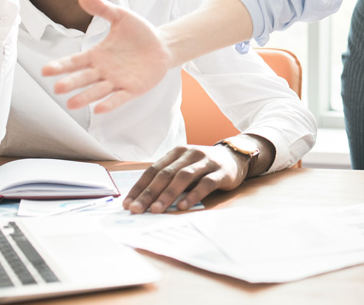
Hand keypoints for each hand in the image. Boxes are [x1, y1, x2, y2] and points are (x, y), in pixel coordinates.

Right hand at [42, 0, 173, 111]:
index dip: (61, 66)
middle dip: (71, 83)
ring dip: (86, 97)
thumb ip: (103, 9)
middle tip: (57, 88)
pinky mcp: (133, 89)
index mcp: (97, 55)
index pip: (75, 62)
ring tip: (72, 103)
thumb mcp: (121, 17)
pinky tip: (99, 109)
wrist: (162, 45)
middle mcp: (103, 71)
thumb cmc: (139, 32)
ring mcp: (117, 81)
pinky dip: (110, 103)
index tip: (45, 70)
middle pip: (83, 78)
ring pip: (98, 91)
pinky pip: (120, 98)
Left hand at [124, 144, 250, 213]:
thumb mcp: (184, 167)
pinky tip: (184, 206)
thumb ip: (168, 179)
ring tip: (156, 210)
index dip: (139, 187)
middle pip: (165, 174)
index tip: (127, 204)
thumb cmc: (203, 167)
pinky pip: (205, 183)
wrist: (235, 157)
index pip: (153, 170)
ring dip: (168, 194)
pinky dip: (193, 195)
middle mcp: (190, 154)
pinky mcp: (221, 172)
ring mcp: (206, 162)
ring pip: (183, 177)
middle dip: (149, 193)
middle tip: (137, 209)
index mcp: (177, 153)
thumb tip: (143, 202)